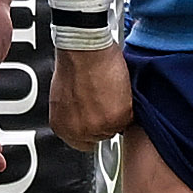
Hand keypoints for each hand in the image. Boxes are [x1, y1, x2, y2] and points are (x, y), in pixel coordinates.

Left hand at [44, 38, 128, 152]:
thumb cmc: (73, 63)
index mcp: (62, 126)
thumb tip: (84, 116)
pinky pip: (130, 118)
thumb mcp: (65, 96)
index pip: (82, 142)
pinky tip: (117, 88)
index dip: (93, 128)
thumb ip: (73, 113)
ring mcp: (99, 126)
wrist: (84, 49)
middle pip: (101, 136)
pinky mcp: (117, 117)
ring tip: (110, 92)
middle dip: (105, 119)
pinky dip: (128, 104)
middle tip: (105, 101)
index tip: (98, 120)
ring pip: (117, 128)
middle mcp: (79, 130)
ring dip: (117, 112)